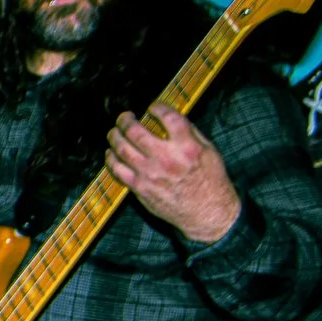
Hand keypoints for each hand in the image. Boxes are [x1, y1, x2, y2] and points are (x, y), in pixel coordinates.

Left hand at [107, 105, 240, 243]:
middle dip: (126, 120)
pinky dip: (111, 158)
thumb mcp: (209, 151)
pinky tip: (111, 153)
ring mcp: (150, 174)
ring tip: (114, 132)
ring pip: (121, 148)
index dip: (157, 107)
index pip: (168, 117)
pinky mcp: (140, 188)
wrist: (208, 213)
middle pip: (135, 131)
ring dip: (114, 136)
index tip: (153, 107)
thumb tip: (170, 118)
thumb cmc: (210, 181)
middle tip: (125, 117)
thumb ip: (190, 133)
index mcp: (187, 147)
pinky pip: (117, 170)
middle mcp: (167, 158)